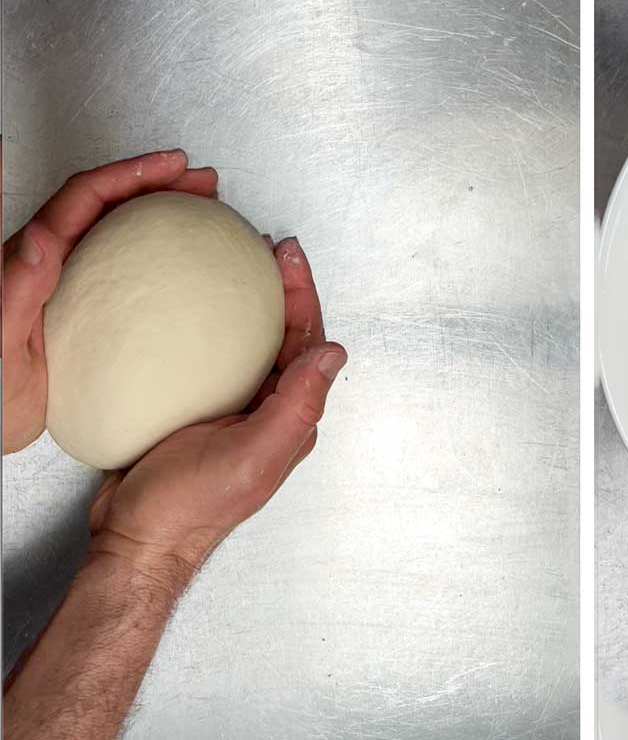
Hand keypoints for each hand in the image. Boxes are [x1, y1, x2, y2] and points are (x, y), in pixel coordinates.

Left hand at [1, 150, 217, 453]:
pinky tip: (190, 274)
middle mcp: (49, 265)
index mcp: (28, 261)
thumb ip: (16, 289)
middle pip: (108, 205)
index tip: (171, 167)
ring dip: (162, 214)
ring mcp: (71, 288)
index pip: (84, 199)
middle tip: (202, 182)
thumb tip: (42, 238)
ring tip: (206, 211)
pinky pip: (128, 275)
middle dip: (158, 184)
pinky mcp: (87, 315)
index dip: (130, 175)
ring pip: (120, 234)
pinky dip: (162, 261)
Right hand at [87, 237, 345, 586]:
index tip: (287, 256)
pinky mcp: (200, 412)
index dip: (302, 295)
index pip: (308, 343)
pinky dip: (213, 327)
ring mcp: (237, 411)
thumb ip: (296, 405)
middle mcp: (272, 411)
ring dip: (252, 303)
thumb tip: (333, 355)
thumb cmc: (190, 508)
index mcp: (291, 417)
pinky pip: (217, 358)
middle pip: (286, 336)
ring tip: (239, 264)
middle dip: (282, 289)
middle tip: (266, 247)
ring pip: (254, 344)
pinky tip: (194, 311)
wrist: (136, 539)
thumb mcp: (252, 455)